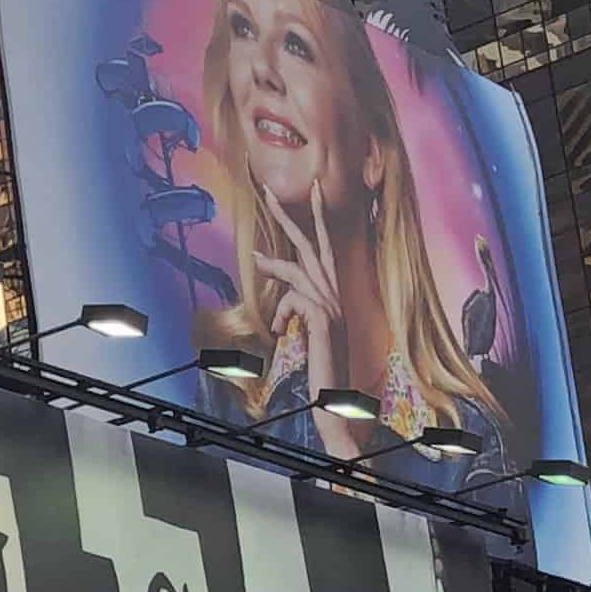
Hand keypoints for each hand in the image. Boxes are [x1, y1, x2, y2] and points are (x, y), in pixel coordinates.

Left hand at [251, 195, 342, 394]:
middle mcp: (337, 295)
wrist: (336, 402)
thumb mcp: (305, 335)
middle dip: (291, 216)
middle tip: (268, 190)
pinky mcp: (324, 319)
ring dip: (273, 264)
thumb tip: (276, 307)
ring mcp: (333, 305)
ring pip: (299, 269)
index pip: (324, 249)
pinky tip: (279, 330)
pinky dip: (280, 313)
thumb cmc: (320, 370)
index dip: (315, 220)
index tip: (305, 192)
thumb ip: (295, 314)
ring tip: (253, 256)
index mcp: (333, 295)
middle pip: (313, 245)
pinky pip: (293, 300)